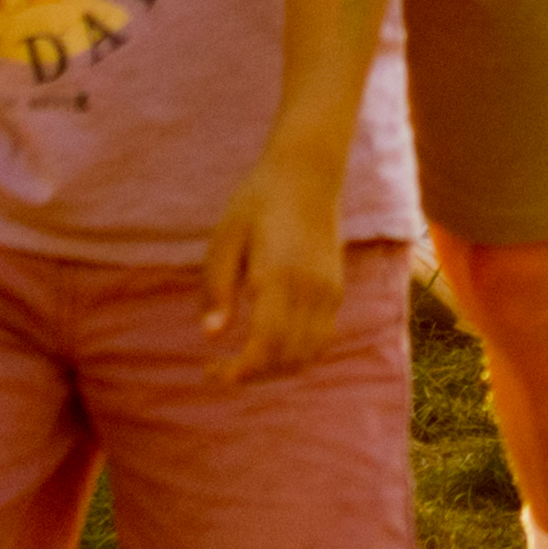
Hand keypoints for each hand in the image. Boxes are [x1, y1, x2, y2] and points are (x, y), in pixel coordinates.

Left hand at [198, 147, 347, 384]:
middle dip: (253, 375)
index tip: (214, 375)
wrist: (308, 174)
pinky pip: (321, 338)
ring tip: (245, 365)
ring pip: (309, 353)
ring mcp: (328, 290)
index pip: (266, 344)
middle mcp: (310, 288)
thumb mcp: (225, 238)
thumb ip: (217, 288)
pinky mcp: (336, 288)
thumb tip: (211, 336)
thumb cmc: (257, 202)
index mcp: (278, 275)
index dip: (242, 370)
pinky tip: (271, 347)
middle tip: (219, 371)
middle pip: (287, 357)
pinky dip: (298, 354)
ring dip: (277, 369)